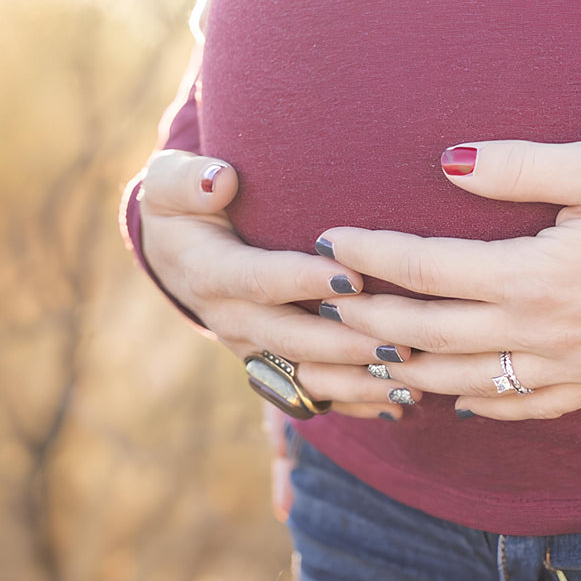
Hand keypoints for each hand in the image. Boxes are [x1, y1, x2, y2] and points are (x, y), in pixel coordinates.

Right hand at [139, 149, 419, 418]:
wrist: (175, 253)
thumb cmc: (183, 204)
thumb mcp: (170, 182)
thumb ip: (187, 180)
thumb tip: (219, 179)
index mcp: (209, 273)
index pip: (258, 280)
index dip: (302, 280)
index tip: (353, 276)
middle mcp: (230, 319)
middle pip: (290, 338)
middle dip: (345, 344)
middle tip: (401, 341)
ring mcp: (252, 348)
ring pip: (304, 376)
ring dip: (357, 381)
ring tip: (409, 380)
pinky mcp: (270, 366)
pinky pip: (311, 393)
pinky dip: (355, 402)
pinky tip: (399, 402)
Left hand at [315, 139, 580, 419]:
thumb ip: (517, 168)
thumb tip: (447, 162)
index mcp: (532, 277)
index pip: (424, 270)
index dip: (368, 256)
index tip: (327, 239)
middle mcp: (540, 333)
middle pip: (427, 336)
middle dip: (365, 320)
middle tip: (318, 305)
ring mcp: (569, 368)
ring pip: (464, 384)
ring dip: (406, 372)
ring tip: (362, 357)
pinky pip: (525, 410)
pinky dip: (480, 408)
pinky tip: (454, 402)